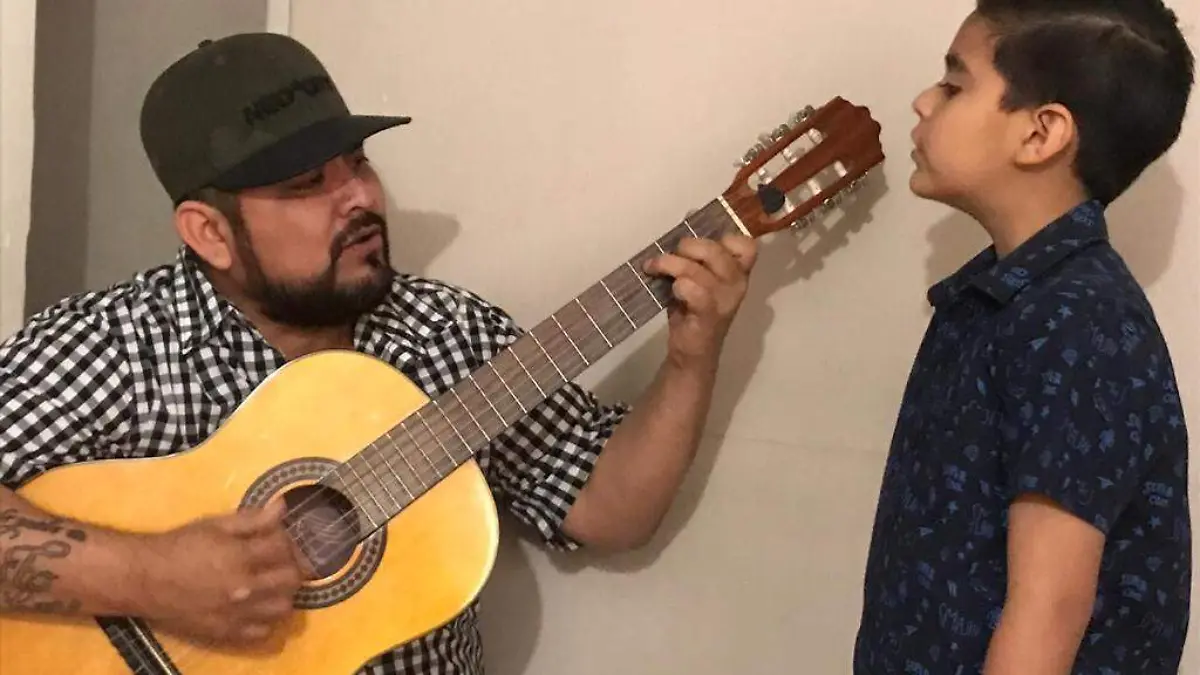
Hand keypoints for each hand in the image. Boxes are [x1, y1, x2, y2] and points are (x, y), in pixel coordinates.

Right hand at [129, 500, 307, 645]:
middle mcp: (243, 587)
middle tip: (281, 561)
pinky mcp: (225, 632)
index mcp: (240, 556)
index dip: (287, 539)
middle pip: (291, 579)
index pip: (283, 547)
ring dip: (284, 594)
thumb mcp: (215, 525)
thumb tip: (283, 506)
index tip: (278, 537)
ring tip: (272, 584)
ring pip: (283, 608)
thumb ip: (252, 519)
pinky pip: (262, 632)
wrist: (144, 578)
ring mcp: (235, 613)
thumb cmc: (179, 545)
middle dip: (292, 566)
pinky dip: (266, 621)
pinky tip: (257, 607)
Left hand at [643, 233, 757, 369]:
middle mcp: (737, 284)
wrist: (691, 353)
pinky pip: (695, 290)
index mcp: (737, 272)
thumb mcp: (695, 276)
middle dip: (687, 247)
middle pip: (716, 249)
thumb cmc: (692, 311)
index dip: (724, 238)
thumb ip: (696, 250)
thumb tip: (690, 213)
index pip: (746, 245)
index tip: (700, 243)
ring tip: (655, 269)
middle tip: (669, 257)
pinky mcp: (709, 315)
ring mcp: (725, 300)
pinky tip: (672, 290)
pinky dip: (679, 285)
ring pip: (698, 269)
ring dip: (671, 264)